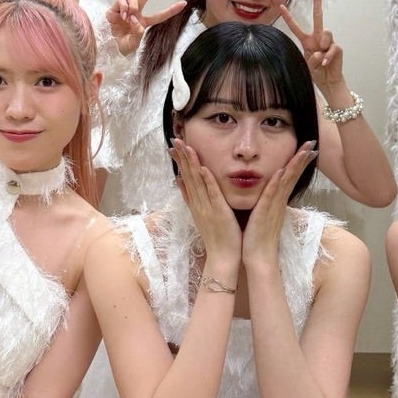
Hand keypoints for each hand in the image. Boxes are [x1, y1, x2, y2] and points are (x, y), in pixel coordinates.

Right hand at [105, 0, 185, 55]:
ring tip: (128, 17)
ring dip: (132, 5)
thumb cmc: (123, 46)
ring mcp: (124, 9)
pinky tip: (122, 15)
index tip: (183, 4)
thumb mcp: (132, 44)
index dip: (171, 10)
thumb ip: (137, 35)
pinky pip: (121, 0)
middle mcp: (135, 13)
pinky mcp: (113, 9)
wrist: (109, 47)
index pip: (160, 15)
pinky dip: (123, 6)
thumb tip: (136, 22)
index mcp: (143, 22)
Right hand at [170, 138, 241, 266]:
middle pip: (188, 176)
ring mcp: (207, 207)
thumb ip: (191, 198)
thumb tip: (180, 181)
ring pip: (197, 182)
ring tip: (186, 147)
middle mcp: (198, 204)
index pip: (185, 178)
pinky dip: (208, 181)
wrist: (223, 257)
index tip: (174, 146)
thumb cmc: (217, 236)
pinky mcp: (219, 212)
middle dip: (182, 157)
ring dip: (191, 164)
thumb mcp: (201, 214)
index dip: (179, 161)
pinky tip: (204, 168)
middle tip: (175, 140)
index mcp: (195, 204)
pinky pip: (212, 194)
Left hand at [241, 142, 317, 263]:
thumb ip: (269, 202)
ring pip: (286, 182)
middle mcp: (279, 202)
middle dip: (302, 159)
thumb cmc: (259, 237)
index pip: (291, 178)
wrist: (258, 258)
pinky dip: (276, 183)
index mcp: (278, 202)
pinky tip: (281, 171)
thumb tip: (271, 191)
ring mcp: (274, 207)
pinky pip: (271, 196)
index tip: (308, 149)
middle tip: (312, 143)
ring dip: (293, 166)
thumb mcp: (265, 214)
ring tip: (303, 151)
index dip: (299, 163)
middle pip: (293, 176)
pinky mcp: (264, 213)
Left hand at [279, 0, 342, 94]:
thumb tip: (318, 52)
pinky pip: (332, 48)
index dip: (288, 17)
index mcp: (306, 41)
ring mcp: (328, 42)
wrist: (328, 82)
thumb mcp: (306, 66)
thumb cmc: (316, 72)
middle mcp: (317, 38)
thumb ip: (310, 59)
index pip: (295, 27)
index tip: (280, 6)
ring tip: (321, 59)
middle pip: (317, 17)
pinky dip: (327, 56)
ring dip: (322, 45)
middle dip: (317, 3)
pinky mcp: (337, 48)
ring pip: (326, 32)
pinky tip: (325, 63)